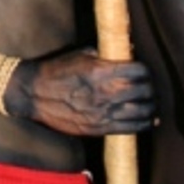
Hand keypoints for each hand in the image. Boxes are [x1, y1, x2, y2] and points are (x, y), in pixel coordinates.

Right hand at [5, 48, 155, 135]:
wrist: (33, 94)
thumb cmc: (55, 71)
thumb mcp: (80, 55)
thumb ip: (104, 57)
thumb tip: (124, 55)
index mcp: (101, 72)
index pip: (139, 71)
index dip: (146, 71)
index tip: (144, 72)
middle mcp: (105, 93)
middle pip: (144, 91)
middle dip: (150, 88)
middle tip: (149, 87)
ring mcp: (103, 113)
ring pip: (142, 111)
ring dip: (150, 106)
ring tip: (150, 102)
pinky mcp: (98, 128)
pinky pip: (131, 128)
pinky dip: (144, 123)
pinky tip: (148, 119)